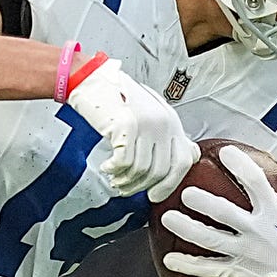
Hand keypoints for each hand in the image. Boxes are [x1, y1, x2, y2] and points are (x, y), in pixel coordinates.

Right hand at [63, 54, 199, 196]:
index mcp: (172, 122)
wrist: (92, 80)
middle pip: (161, 170)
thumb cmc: (116, 101)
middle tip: (126, 189)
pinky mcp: (127, 124)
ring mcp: (147, 123)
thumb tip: (181, 161)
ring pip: (141, 169)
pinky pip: (124, 161)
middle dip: (141, 187)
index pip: (184, 161)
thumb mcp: (148, 117)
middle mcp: (164, 122)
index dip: (170, 184)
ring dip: (125, 180)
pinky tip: (107, 166)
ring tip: (114, 178)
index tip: (154, 195)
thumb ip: (163, 138)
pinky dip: (113, 170)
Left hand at [158, 147, 276, 276]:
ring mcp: (247, 254)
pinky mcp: (239, 272)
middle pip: (227, 215)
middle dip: (205, 204)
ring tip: (166, 218)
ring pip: (212, 241)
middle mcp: (260, 233)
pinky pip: (209, 269)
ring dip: (188, 230)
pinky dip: (189, 265)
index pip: (257, 184)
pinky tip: (168, 259)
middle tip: (185, 192)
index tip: (225, 152)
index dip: (241, 167)